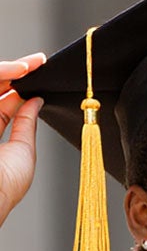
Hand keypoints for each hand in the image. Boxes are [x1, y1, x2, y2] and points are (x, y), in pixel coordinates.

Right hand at [0, 55, 45, 228]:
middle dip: (14, 72)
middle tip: (37, 62)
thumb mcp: (22, 152)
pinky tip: (15, 72)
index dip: (18, 86)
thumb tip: (36, 101)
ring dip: (6, 71)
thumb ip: (26, 124)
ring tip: (28, 66)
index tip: (38, 72)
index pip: (2, 103)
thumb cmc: (4, 187)